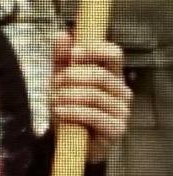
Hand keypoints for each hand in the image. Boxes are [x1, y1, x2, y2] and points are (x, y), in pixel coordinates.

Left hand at [50, 32, 131, 163]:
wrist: (70, 141)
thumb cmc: (70, 106)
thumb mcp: (61, 80)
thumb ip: (61, 58)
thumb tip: (63, 34)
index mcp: (112, 74)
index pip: (114, 54)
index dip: (95, 50)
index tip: (73, 53)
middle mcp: (122, 91)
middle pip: (101, 75)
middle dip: (73, 77)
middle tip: (55, 82)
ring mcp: (121, 111)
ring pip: (94, 95)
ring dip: (68, 96)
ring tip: (53, 100)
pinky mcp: (116, 129)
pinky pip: (94, 115)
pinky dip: (72, 111)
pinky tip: (59, 112)